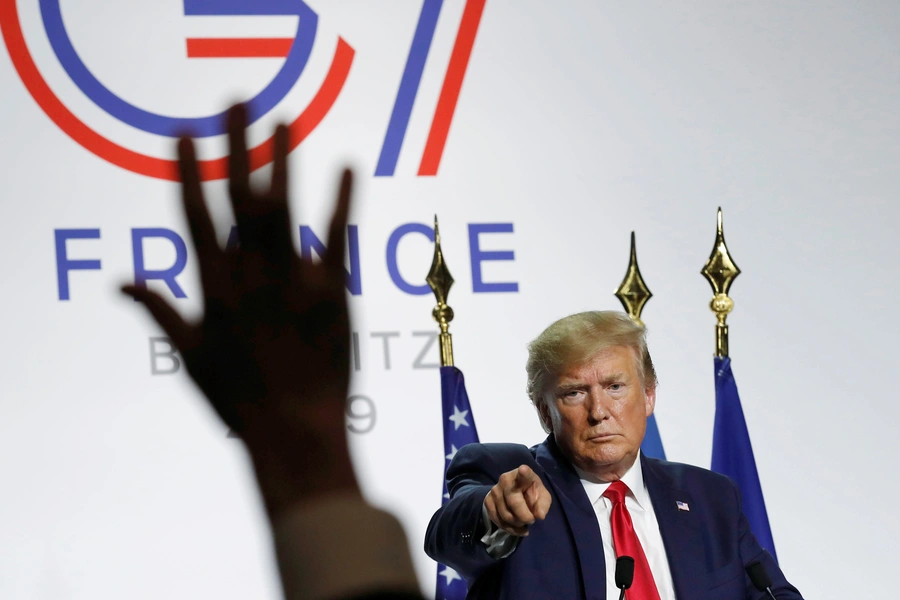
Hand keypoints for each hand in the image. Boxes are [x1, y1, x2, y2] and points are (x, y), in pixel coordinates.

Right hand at [123, 104, 356, 516]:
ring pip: (285, 207)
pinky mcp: (333, 292)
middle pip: (240, 197)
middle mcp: (250, 275)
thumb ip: (158, 311)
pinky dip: (342, 200)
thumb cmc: (238, 401)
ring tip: (285, 119)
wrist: (296, 432)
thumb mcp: (189, 357)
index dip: (189, 172)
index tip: (184, 134)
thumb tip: (121, 281)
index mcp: (213, 288)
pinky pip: (337, 236)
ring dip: (283, 160)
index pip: (195, 216)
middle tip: (238, 102)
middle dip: (237, 145)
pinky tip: (347, 166)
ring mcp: (293, 280)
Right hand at [484, 465, 550, 535]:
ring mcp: (495, 490)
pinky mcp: (488, 501)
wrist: (514, 492)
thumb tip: (540, 516)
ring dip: (518, 524)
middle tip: (531, 519)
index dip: (524, 473)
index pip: (524, 474)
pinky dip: (510, 529)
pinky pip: (498, 521)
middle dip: (525, 517)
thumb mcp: (542, 497)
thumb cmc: (531, 492)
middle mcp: (506, 479)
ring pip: (506, 515)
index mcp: (523, 475)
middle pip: (514, 503)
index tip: (524, 470)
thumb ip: (543, 505)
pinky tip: (518, 528)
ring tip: (524, 521)